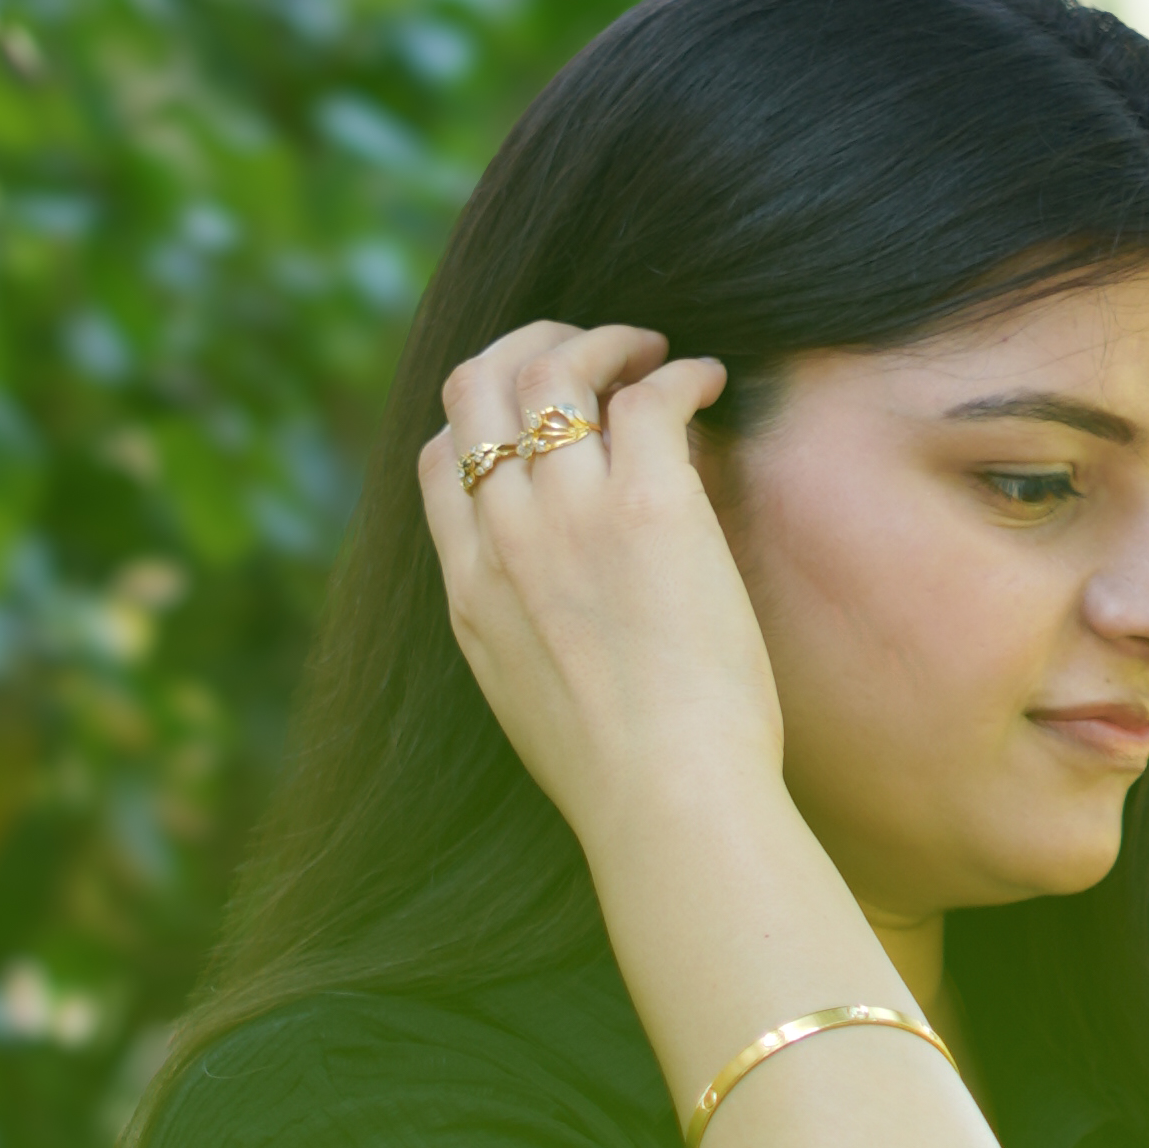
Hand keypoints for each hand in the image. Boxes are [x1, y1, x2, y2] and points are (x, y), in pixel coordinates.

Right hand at [413, 315, 786, 860]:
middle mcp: (507, 538)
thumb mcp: (529, 704)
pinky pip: (650, 395)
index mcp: (470, 589)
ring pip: (557, 370)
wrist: (665, 806)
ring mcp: (571, 517)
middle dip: (531, 345)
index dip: (482, 412)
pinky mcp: (649, 509)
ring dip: (608, 341)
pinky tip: (708, 381)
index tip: (536, 410)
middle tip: (595, 351)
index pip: (440, 456)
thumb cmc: (621, 781)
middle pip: (481, 386)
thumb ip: (521, 632)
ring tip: (655, 353)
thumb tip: (553, 608)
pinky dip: (680, 371)